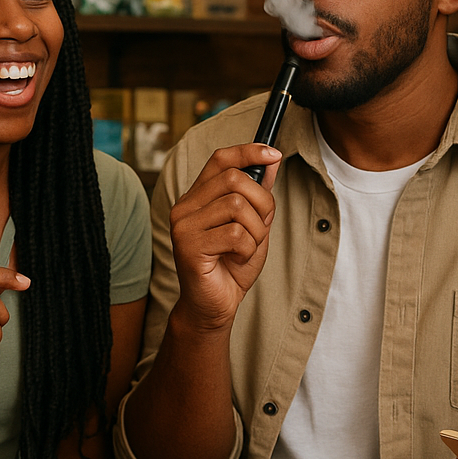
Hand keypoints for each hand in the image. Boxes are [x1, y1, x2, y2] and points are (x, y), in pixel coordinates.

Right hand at [169, 143, 280, 331]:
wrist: (214, 307)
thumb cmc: (230, 267)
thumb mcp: (253, 225)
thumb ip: (258, 194)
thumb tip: (272, 159)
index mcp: (197, 198)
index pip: (220, 159)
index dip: (248, 151)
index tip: (273, 153)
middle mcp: (185, 207)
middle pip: (234, 180)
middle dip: (262, 203)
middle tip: (260, 228)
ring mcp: (183, 226)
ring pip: (237, 206)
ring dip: (256, 230)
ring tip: (246, 248)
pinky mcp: (188, 247)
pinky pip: (235, 234)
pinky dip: (248, 249)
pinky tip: (237, 259)